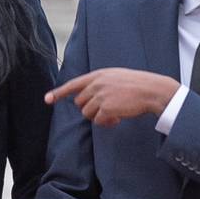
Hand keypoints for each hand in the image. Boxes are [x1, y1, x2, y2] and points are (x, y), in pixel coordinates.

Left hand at [45, 69, 181, 127]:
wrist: (152, 90)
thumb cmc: (137, 85)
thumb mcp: (116, 77)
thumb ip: (100, 84)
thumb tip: (87, 99)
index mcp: (98, 75)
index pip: (73, 84)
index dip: (59, 93)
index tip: (47, 99)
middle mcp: (96, 84)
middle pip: (80, 103)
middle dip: (90, 109)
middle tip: (107, 110)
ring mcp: (101, 96)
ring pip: (87, 113)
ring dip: (98, 117)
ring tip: (114, 115)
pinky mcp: (106, 108)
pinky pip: (98, 121)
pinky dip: (106, 123)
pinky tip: (118, 119)